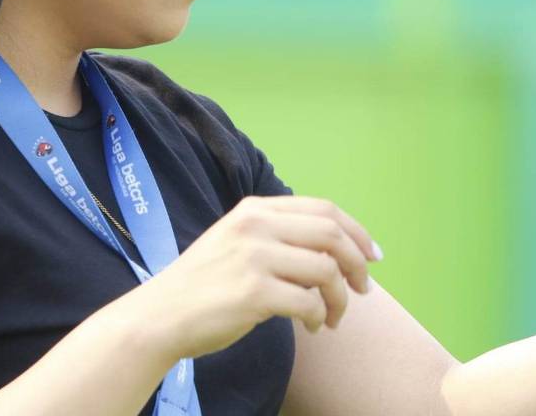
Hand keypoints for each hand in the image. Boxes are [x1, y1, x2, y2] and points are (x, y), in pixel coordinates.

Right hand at [133, 195, 380, 361]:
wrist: (162, 314)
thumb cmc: (203, 284)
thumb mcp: (236, 241)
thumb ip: (276, 236)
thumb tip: (334, 252)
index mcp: (253, 209)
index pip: (323, 209)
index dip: (356, 232)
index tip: (372, 256)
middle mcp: (255, 225)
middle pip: (331, 234)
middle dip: (358, 264)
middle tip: (363, 289)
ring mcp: (254, 257)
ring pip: (326, 270)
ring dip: (339, 299)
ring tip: (331, 317)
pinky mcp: (254, 292)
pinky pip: (309, 302)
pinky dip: (318, 317)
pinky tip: (311, 327)